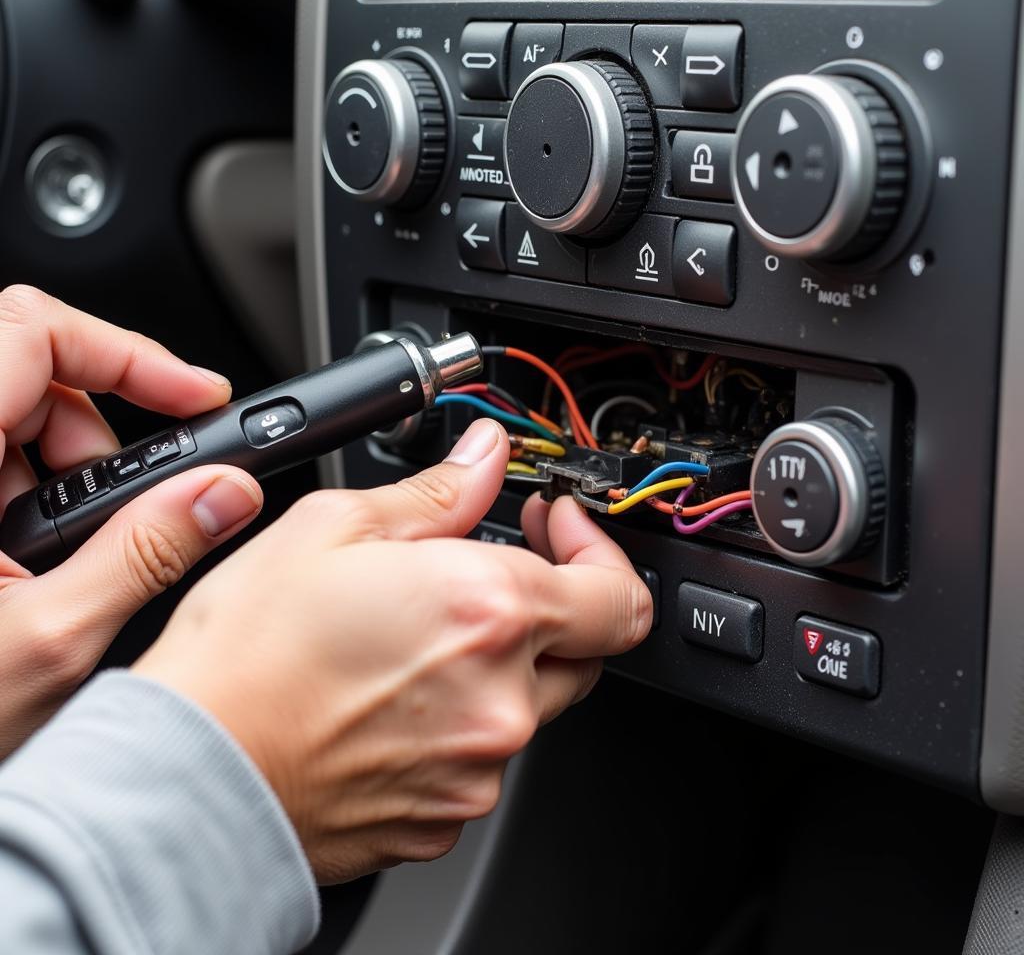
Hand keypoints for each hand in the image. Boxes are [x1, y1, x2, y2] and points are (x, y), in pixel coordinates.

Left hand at [0, 285, 263, 757]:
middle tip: (131, 509)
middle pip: (31, 370)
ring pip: (16, 420)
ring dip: (70, 475)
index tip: (194, 397)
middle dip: (101, 433)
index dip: (123, 350)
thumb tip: (223, 495)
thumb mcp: (50, 643)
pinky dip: (39, 501)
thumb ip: (148, 554)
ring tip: (70, 563)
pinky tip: (36, 570)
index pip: (31, 329)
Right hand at [134, 418, 651, 882]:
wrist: (188, 778)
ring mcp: (478, 768)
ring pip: (529, 702)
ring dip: (496, 662)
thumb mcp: (334, 530)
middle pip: (582, 648)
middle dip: (548, 603)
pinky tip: (394, 697)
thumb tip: (484, 458)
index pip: (617, 593)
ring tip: (411, 639)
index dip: (597, 551)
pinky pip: (481, 757)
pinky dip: (458, 720)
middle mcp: (501, 699)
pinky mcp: (447, 816)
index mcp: (488, 612)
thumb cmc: (245, 658)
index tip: (557, 529)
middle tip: (483, 574)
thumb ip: (438, 493)